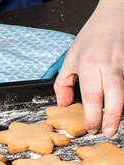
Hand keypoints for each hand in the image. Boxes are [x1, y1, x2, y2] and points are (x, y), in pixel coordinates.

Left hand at [54, 1, 123, 137]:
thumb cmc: (92, 38)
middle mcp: (110, 64)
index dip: (92, 115)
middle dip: (112, 116)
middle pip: (114, 94)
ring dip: (121, 109)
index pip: (92, 95)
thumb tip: (64, 105)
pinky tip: (120, 107)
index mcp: (90, 64)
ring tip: (115, 125)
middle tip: (108, 132)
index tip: (90, 127)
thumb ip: (63, 83)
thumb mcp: (70, 59)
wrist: (115, 16)